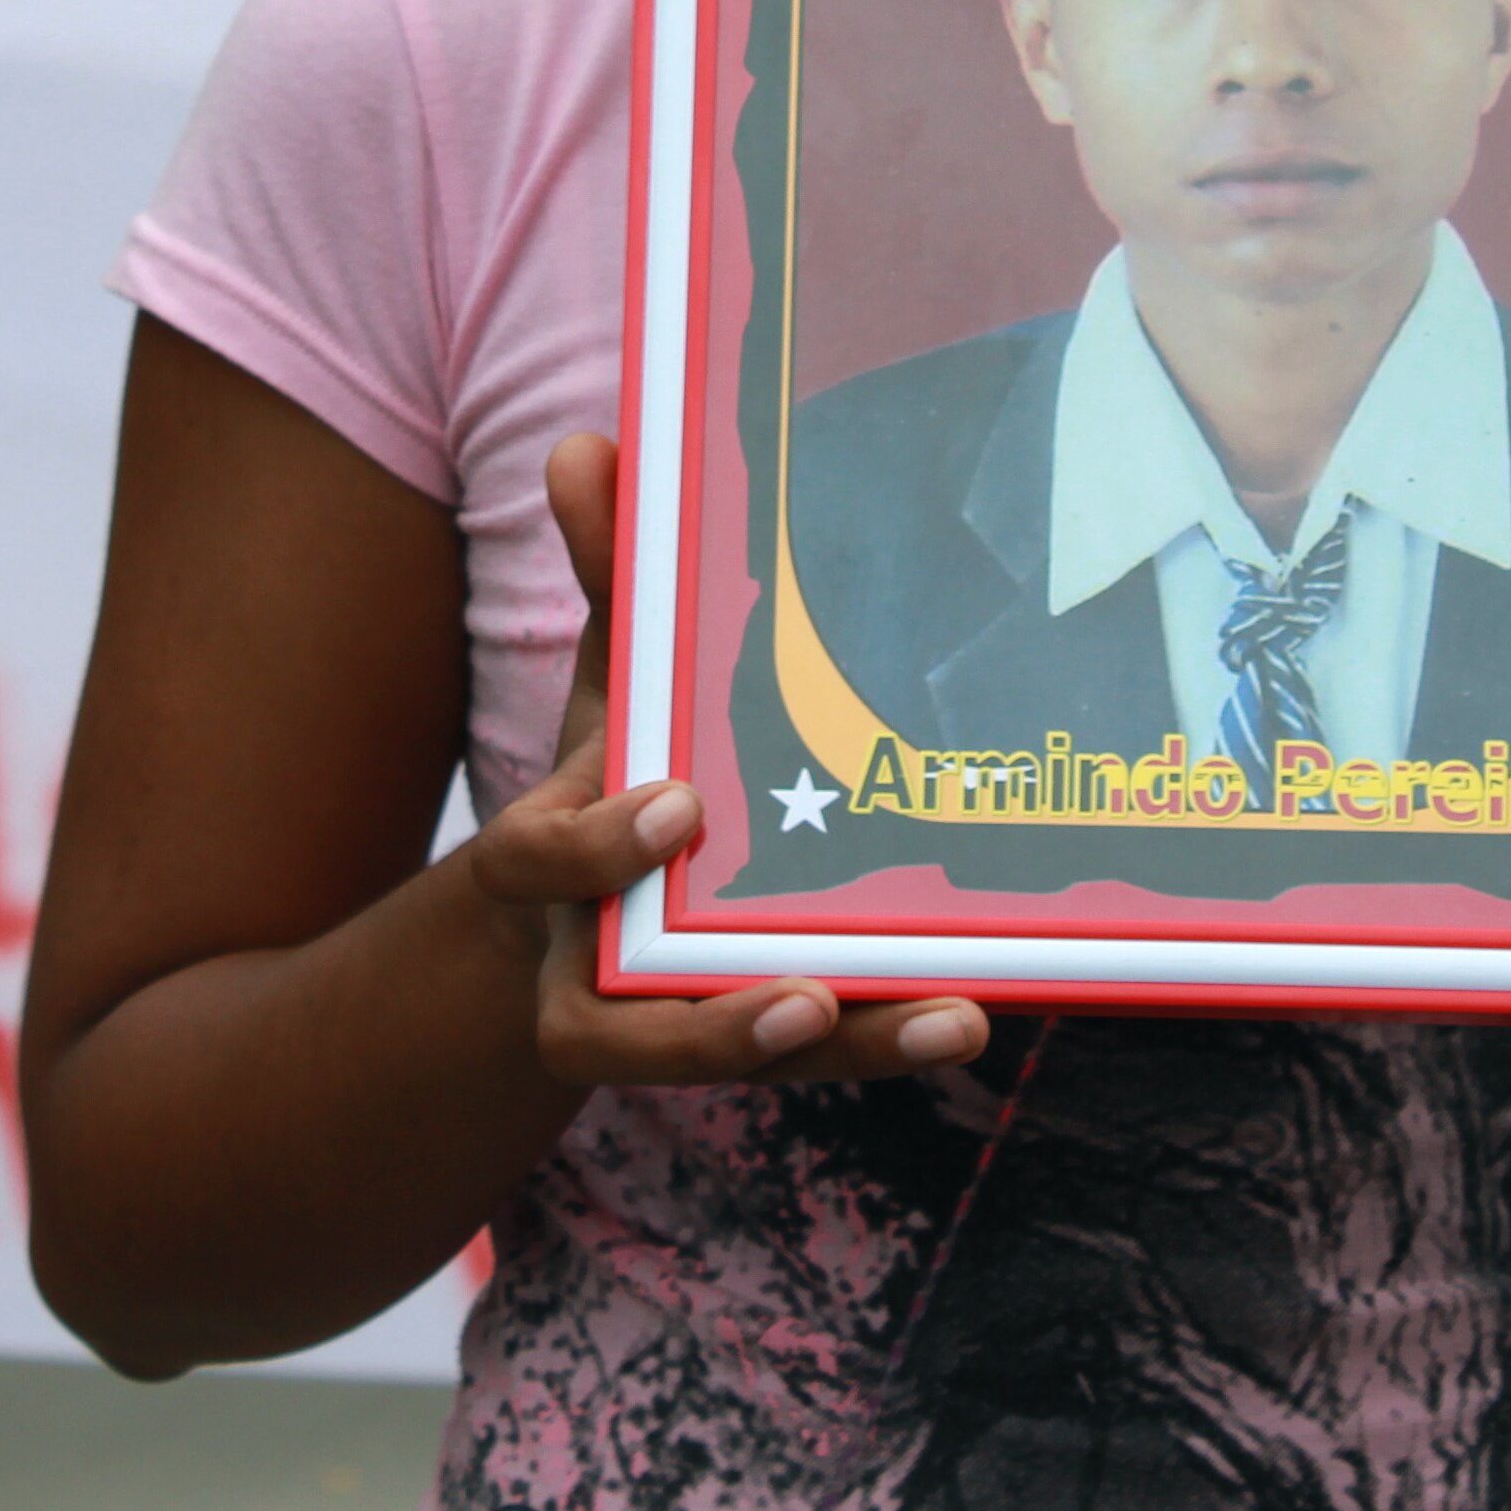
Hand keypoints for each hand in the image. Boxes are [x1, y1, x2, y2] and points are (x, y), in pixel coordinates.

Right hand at [458, 431, 989, 1089]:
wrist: (575, 914)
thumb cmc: (615, 761)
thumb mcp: (616, 672)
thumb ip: (614, 572)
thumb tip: (589, 446)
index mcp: (547, 859)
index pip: (535, 863)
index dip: (597, 845)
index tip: (679, 806)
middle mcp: (592, 964)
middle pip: (626, 1031)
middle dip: (714, 1024)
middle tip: (802, 993)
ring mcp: (675, 1019)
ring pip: (739, 1064)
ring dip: (847, 1049)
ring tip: (948, 1017)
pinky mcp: (764, 1036)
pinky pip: (821, 1056)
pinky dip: (889, 1038)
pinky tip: (974, 1010)